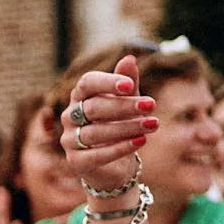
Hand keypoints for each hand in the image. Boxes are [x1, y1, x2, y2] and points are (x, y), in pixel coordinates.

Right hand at [57, 57, 156, 191]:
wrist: (114, 165)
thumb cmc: (119, 126)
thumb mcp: (127, 102)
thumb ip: (127, 83)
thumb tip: (130, 57)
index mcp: (80, 97)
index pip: (87, 83)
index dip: (107, 82)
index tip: (130, 85)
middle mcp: (70, 117)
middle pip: (93, 108)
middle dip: (124, 106)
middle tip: (152, 104)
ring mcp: (69, 140)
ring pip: (96, 132)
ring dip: (127, 127)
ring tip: (153, 124)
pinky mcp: (76, 162)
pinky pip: (97, 155)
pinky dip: (121, 148)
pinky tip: (141, 141)